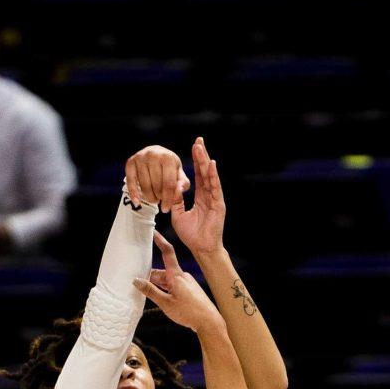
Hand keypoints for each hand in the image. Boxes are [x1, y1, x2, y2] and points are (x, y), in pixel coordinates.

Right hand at [123, 144, 186, 210]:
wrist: (155, 153)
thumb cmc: (169, 167)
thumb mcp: (179, 173)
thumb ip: (182, 183)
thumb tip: (179, 191)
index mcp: (168, 157)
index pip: (168, 183)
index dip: (168, 198)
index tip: (166, 209)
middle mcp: (153, 155)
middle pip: (156, 185)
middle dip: (159, 197)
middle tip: (160, 200)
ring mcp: (140, 158)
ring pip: (144, 185)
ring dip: (149, 197)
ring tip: (154, 199)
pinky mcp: (130, 162)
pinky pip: (131, 182)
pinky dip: (134, 193)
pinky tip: (137, 202)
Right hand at [133, 234, 224, 336]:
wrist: (209, 322)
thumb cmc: (189, 313)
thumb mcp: (166, 303)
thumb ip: (150, 291)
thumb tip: (136, 281)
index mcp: (176, 275)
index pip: (167, 252)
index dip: (160, 241)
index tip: (153, 232)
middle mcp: (182, 276)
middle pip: (162, 272)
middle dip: (150, 278)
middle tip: (139, 287)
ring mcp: (187, 283)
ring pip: (167, 280)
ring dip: (158, 286)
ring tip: (151, 297)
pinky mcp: (190, 289)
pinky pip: (174, 286)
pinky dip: (166, 290)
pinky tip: (162, 300)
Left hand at [171, 136, 226, 253]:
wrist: (201, 248)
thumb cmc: (192, 235)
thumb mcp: (179, 214)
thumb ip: (176, 200)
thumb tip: (171, 188)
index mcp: (201, 197)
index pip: (198, 175)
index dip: (195, 161)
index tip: (193, 147)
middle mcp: (209, 195)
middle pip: (205, 172)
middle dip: (201, 156)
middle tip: (198, 140)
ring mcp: (215, 199)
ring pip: (209, 176)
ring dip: (205, 161)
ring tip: (201, 147)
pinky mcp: (219, 205)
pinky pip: (215, 188)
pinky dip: (213, 176)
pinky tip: (210, 164)